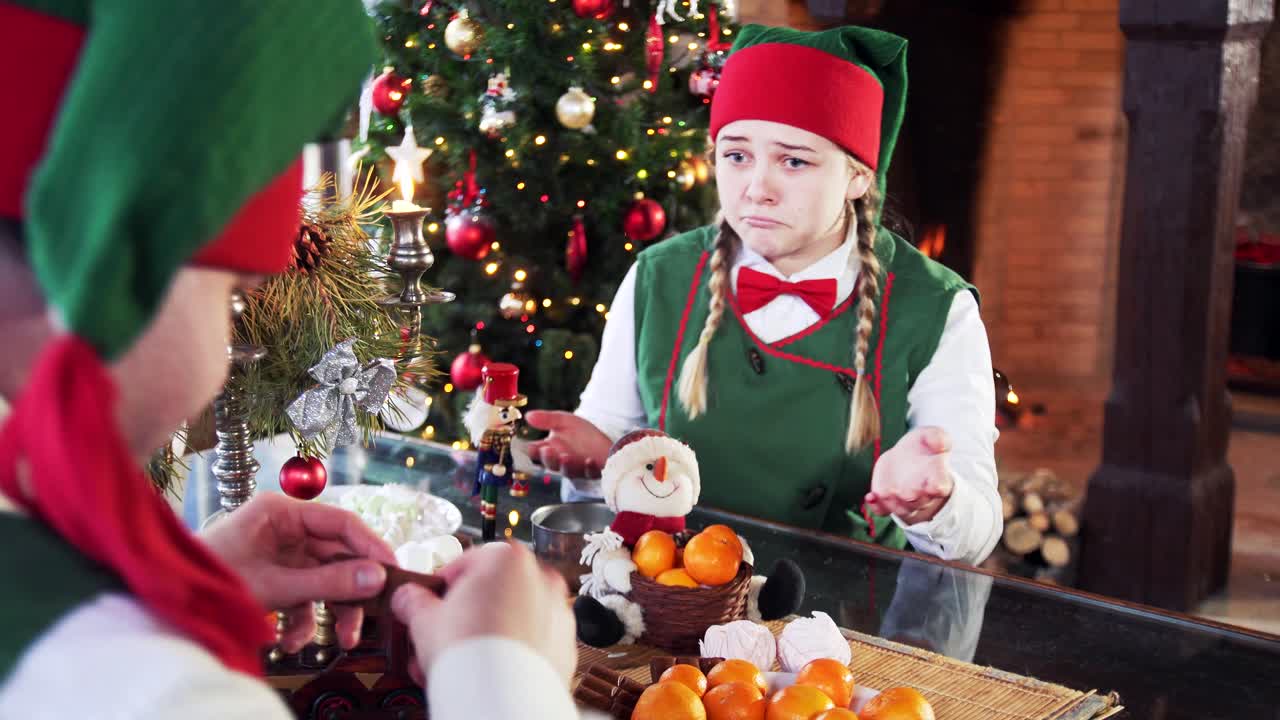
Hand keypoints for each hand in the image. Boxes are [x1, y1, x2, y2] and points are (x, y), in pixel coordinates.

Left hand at [201, 492, 395, 651]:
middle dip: (349, 591)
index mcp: (281, 513)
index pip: (341, 522)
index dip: (370, 547)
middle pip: (335, 555)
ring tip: (338, 640)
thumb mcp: (275, 586)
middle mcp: (283, 529)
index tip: (392, 572)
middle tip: (369, 616)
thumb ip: (327, 584)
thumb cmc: (210, 581)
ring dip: (329, 612)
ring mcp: (277, 554)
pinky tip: (291, 640)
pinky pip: (301, 595)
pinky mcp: (271, 578)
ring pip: (322, 580)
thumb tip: (376, 578)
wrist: (165, 608)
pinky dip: (301, 620)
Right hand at [391, 542, 576, 687]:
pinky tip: (485, 670)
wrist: (504, 697)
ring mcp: (556, 611)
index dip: (442, 587)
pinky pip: (530, 641)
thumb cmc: (472, 653)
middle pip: (492, 591)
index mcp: (507, 558)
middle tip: (442, 635)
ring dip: (485, 634)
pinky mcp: (563, 644)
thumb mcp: (425, 620)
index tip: (431, 605)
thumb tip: (407, 598)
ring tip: (458, 660)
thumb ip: (413, 601)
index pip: (465, 564)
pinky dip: (511, 650)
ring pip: (512, 617)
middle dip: (464, 615)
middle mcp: (539, 578)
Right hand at [524, 410, 610, 478]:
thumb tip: (527, 415)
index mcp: (550, 450)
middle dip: (548, 458)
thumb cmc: (580, 433)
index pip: (537, 452)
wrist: (603, 442)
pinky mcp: (592, 472)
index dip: (532, 450)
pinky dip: (589, 467)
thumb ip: (546, 419)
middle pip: (551, 463)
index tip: (530, 446)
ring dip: (566, 465)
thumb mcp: (564, 421)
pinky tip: (589, 460)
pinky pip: (590, 472)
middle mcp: (560, 462)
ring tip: (565, 457)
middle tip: (546, 450)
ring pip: (568, 471)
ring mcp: (576, 469)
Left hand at [864, 427, 954, 524]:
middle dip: (913, 496)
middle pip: (919, 501)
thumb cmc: (922, 446)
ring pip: (901, 508)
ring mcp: (903, 500)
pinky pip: (882, 509)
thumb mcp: (931, 436)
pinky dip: (876, 506)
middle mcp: (922, 494)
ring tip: (888, 491)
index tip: (934, 485)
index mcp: (937, 479)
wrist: (905, 456)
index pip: (940, 487)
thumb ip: (938, 438)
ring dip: (894, 501)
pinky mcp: (886, 500)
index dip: (937, 487)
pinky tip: (870, 497)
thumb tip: (941, 444)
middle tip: (909, 491)